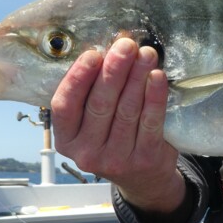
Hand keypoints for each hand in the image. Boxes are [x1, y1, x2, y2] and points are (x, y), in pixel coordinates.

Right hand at [50, 38, 185, 214]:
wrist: (143, 177)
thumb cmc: (113, 137)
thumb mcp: (91, 124)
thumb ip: (91, 94)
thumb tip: (106, 51)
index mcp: (66, 140)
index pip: (65, 106)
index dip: (78, 78)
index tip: (93, 54)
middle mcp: (87, 153)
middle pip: (99, 104)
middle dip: (114, 70)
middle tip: (126, 45)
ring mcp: (116, 159)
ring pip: (127, 110)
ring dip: (137, 77)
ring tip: (146, 54)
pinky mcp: (144, 159)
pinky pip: (150, 121)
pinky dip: (155, 96)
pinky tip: (157, 77)